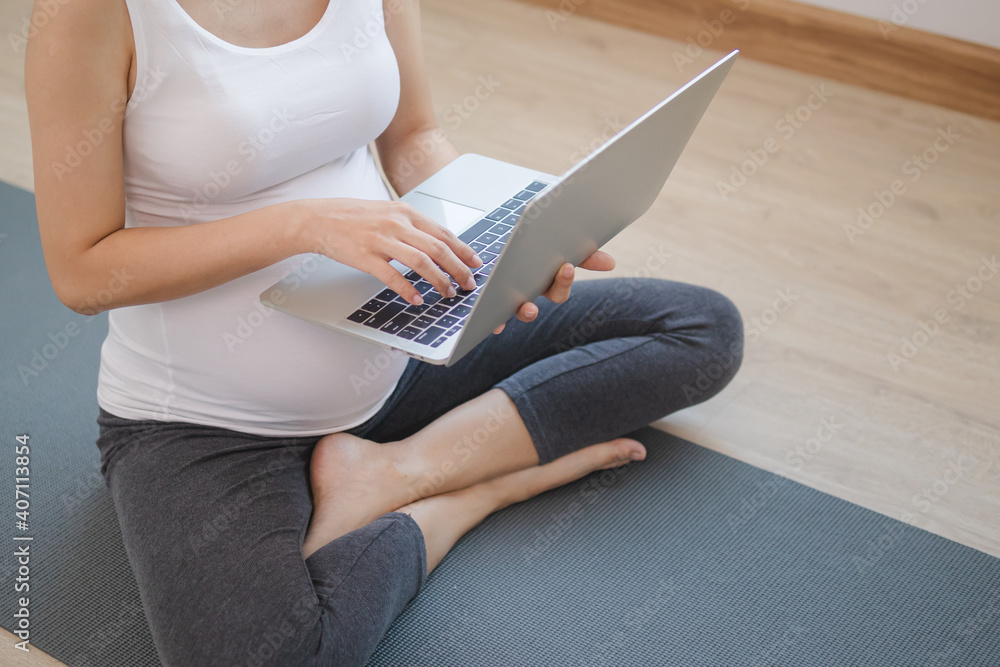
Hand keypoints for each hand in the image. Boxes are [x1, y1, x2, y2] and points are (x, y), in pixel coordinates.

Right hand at [298, 198, 481, 304]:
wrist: (319, 219)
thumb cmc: (355, 218)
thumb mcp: (388, 213)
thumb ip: (412, 227)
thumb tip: (439, 245)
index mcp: (405, 212)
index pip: (443, 233)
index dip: (464, 250)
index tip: (477, 263)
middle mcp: (397, 224)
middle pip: (438, 248)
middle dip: (458, 269)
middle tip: (468, 284)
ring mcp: (381, 240)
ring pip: (420, 262)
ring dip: (439, 280)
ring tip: (447, 293)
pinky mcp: (365, 257)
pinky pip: (392, 276)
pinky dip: (408, 289)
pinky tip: (418, 299)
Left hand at [492, 250, 615, 333]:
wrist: (498, 249)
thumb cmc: (533, 250)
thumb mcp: (555, 248)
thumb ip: (581, 256)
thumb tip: (611, 263)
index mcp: (548, 282)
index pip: (561, 287)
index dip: (565, 280)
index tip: (566, 266)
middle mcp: (533, 293)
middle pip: (551, 297)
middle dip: (555, 289)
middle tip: (559, 273)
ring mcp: (514, 299)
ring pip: (525, 312)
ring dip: (529, 313)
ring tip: (530, 308)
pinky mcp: (494, 301)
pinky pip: (497, 316)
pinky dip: (498, 322)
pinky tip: (496, 323)